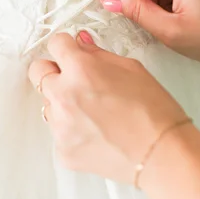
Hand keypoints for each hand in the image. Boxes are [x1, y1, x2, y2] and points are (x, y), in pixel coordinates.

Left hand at [28, 32, 188, 183]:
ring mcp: (60, 125)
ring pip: (47, 102)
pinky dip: (71, 128)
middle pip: (38, 71)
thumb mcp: (131, 69)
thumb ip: (99, 54)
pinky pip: (57, 131)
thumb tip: (82, 44)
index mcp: (81, 70)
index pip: (55, 44)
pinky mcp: (62, 150)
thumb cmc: (154, 112)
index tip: (69, 51)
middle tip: (73, 77)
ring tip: (92, 110)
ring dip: (62, 101)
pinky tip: (95, 130)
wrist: (161, 154)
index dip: (65, 46)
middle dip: (53, 70)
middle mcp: (64, 96)